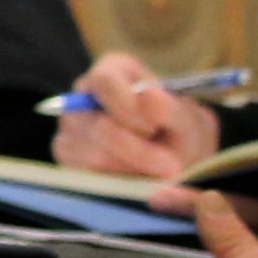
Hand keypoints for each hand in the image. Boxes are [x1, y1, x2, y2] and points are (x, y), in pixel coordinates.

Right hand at [53, 49, 219, 182]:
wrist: (174, 164)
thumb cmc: (179, 135)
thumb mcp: (190, 121)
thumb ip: (173, 110)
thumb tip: (149, 96)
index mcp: (113, 73)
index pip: (105, 81)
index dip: (127, 105)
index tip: (154, 127)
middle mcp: (82, 98)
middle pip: (98, 126)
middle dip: (138, 151)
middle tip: (172, 167)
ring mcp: (70, 129)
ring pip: (92, 156)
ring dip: (132, 171)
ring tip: (159, 175)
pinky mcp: (67, 159)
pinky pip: (86, 176)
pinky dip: (118, 184)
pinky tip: (137, 181)